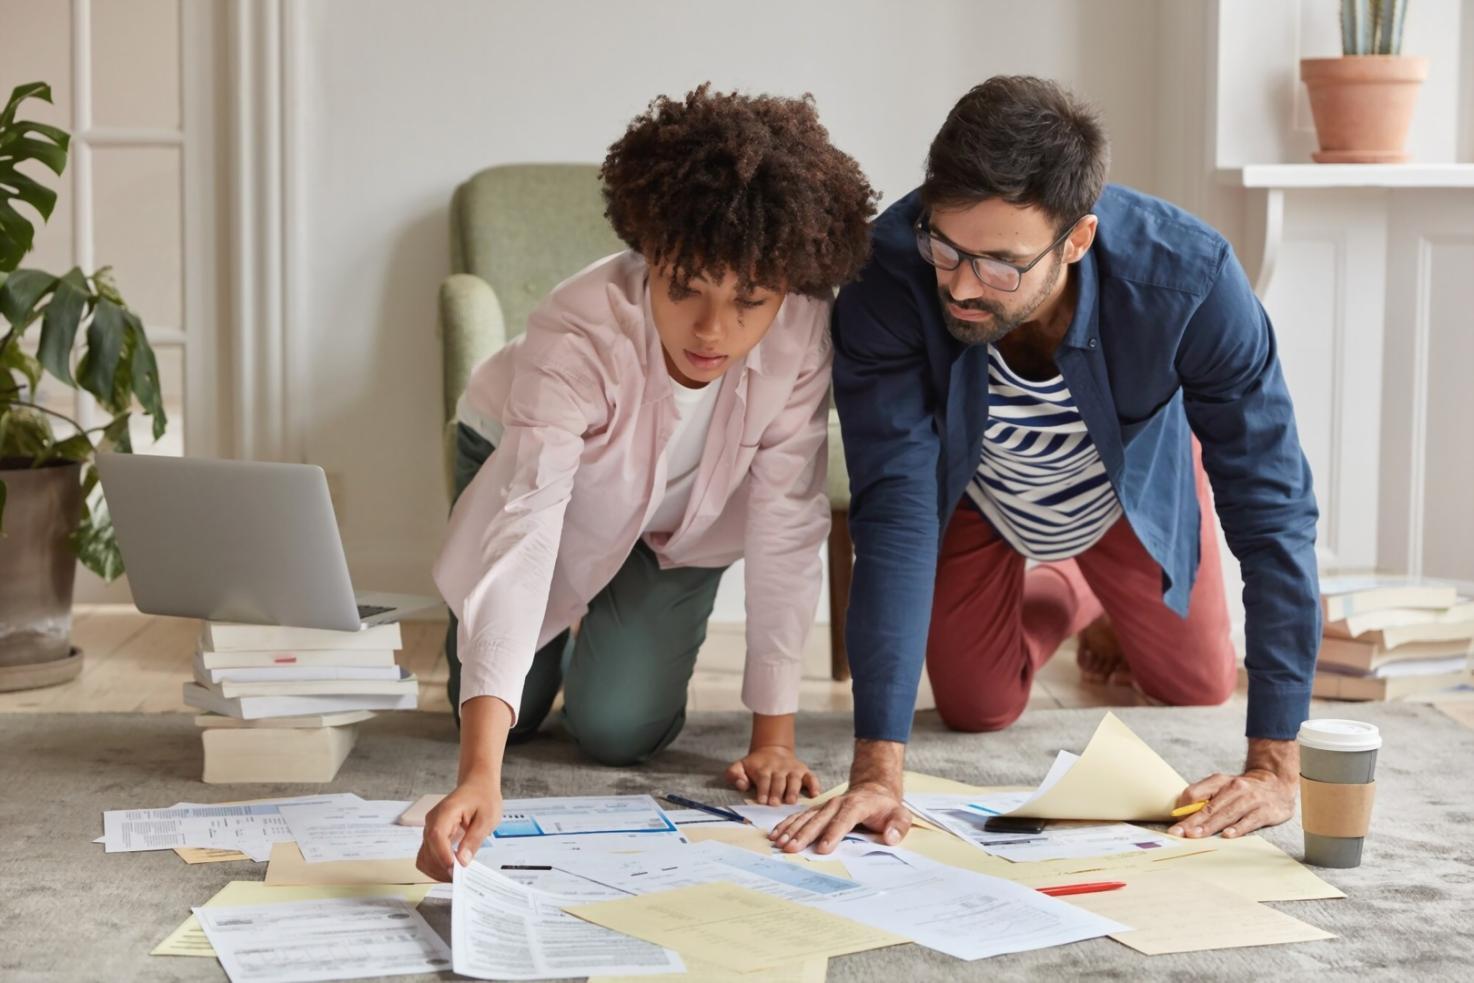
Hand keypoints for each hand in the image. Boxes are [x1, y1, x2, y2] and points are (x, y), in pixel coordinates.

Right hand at [416, 777, 501, 881]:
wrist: (477, 785)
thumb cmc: (483, 798)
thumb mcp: (488, 817)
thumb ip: (474, 839)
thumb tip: (462, 861)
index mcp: (445, 812)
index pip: (436, 837)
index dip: (443, 856)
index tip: (456, 870)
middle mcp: (432, 822)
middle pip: (428, 851)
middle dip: (442, 869)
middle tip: (462, 878)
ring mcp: (429, 830)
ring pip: (424, 858)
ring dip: (437, 871)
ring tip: (457, 876)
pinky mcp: (432, 837)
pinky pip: (427, 856)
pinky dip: (436, 867)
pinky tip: (451, 870)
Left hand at [725, 746, 819, 804]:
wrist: (772, 750)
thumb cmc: (755, 765)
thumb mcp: (740, 766)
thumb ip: (735, 774)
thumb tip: (741, 783)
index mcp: (763, 768)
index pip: (763, 779)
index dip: (763, 790)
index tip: (762, 801)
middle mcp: (779, 768)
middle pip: (779, 780)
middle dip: (777, 792)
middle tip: (775, 804)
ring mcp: (793, 769)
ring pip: (794, 779)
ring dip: (793, 790)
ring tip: (791, 801)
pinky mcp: (804, 771)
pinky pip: (811, 777)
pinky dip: (814, 785)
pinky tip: (815, 794)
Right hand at [769, 780, 910, 853]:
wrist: (873, 790)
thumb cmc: (886, 808)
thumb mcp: (901, 815)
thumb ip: (898, 827)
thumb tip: (890, 838)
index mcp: (858, 805)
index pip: (844, 820)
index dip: (833, 834)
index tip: (822, 848)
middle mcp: (838, 803)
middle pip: (820, 819)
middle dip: (805, 834)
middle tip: (791, 848)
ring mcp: (826, 805)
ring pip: (806, 817)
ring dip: (792, 830)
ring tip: (779, 842)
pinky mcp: (818, 809)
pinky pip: (800, 816)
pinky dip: (788, 824)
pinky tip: (776, 833)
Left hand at [1169, 738, 1298, 839]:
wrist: (1277, 783)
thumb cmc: (1242, 790)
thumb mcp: (1223, 786)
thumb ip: (1204, 797)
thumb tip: (1183, 814)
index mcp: (1219, 781)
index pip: (1195, 792)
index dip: (1184, 807)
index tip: (1175, 822)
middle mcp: (1234, 788)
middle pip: (1209, 807)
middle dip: (1192, 821)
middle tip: (1178, 833)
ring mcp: (1250, 799)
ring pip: (1226, 814)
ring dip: (1210, 826)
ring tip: (1195, 835)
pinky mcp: (1265, 811)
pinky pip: (1249, 821)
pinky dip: (1238, 829)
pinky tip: (1227, 836)